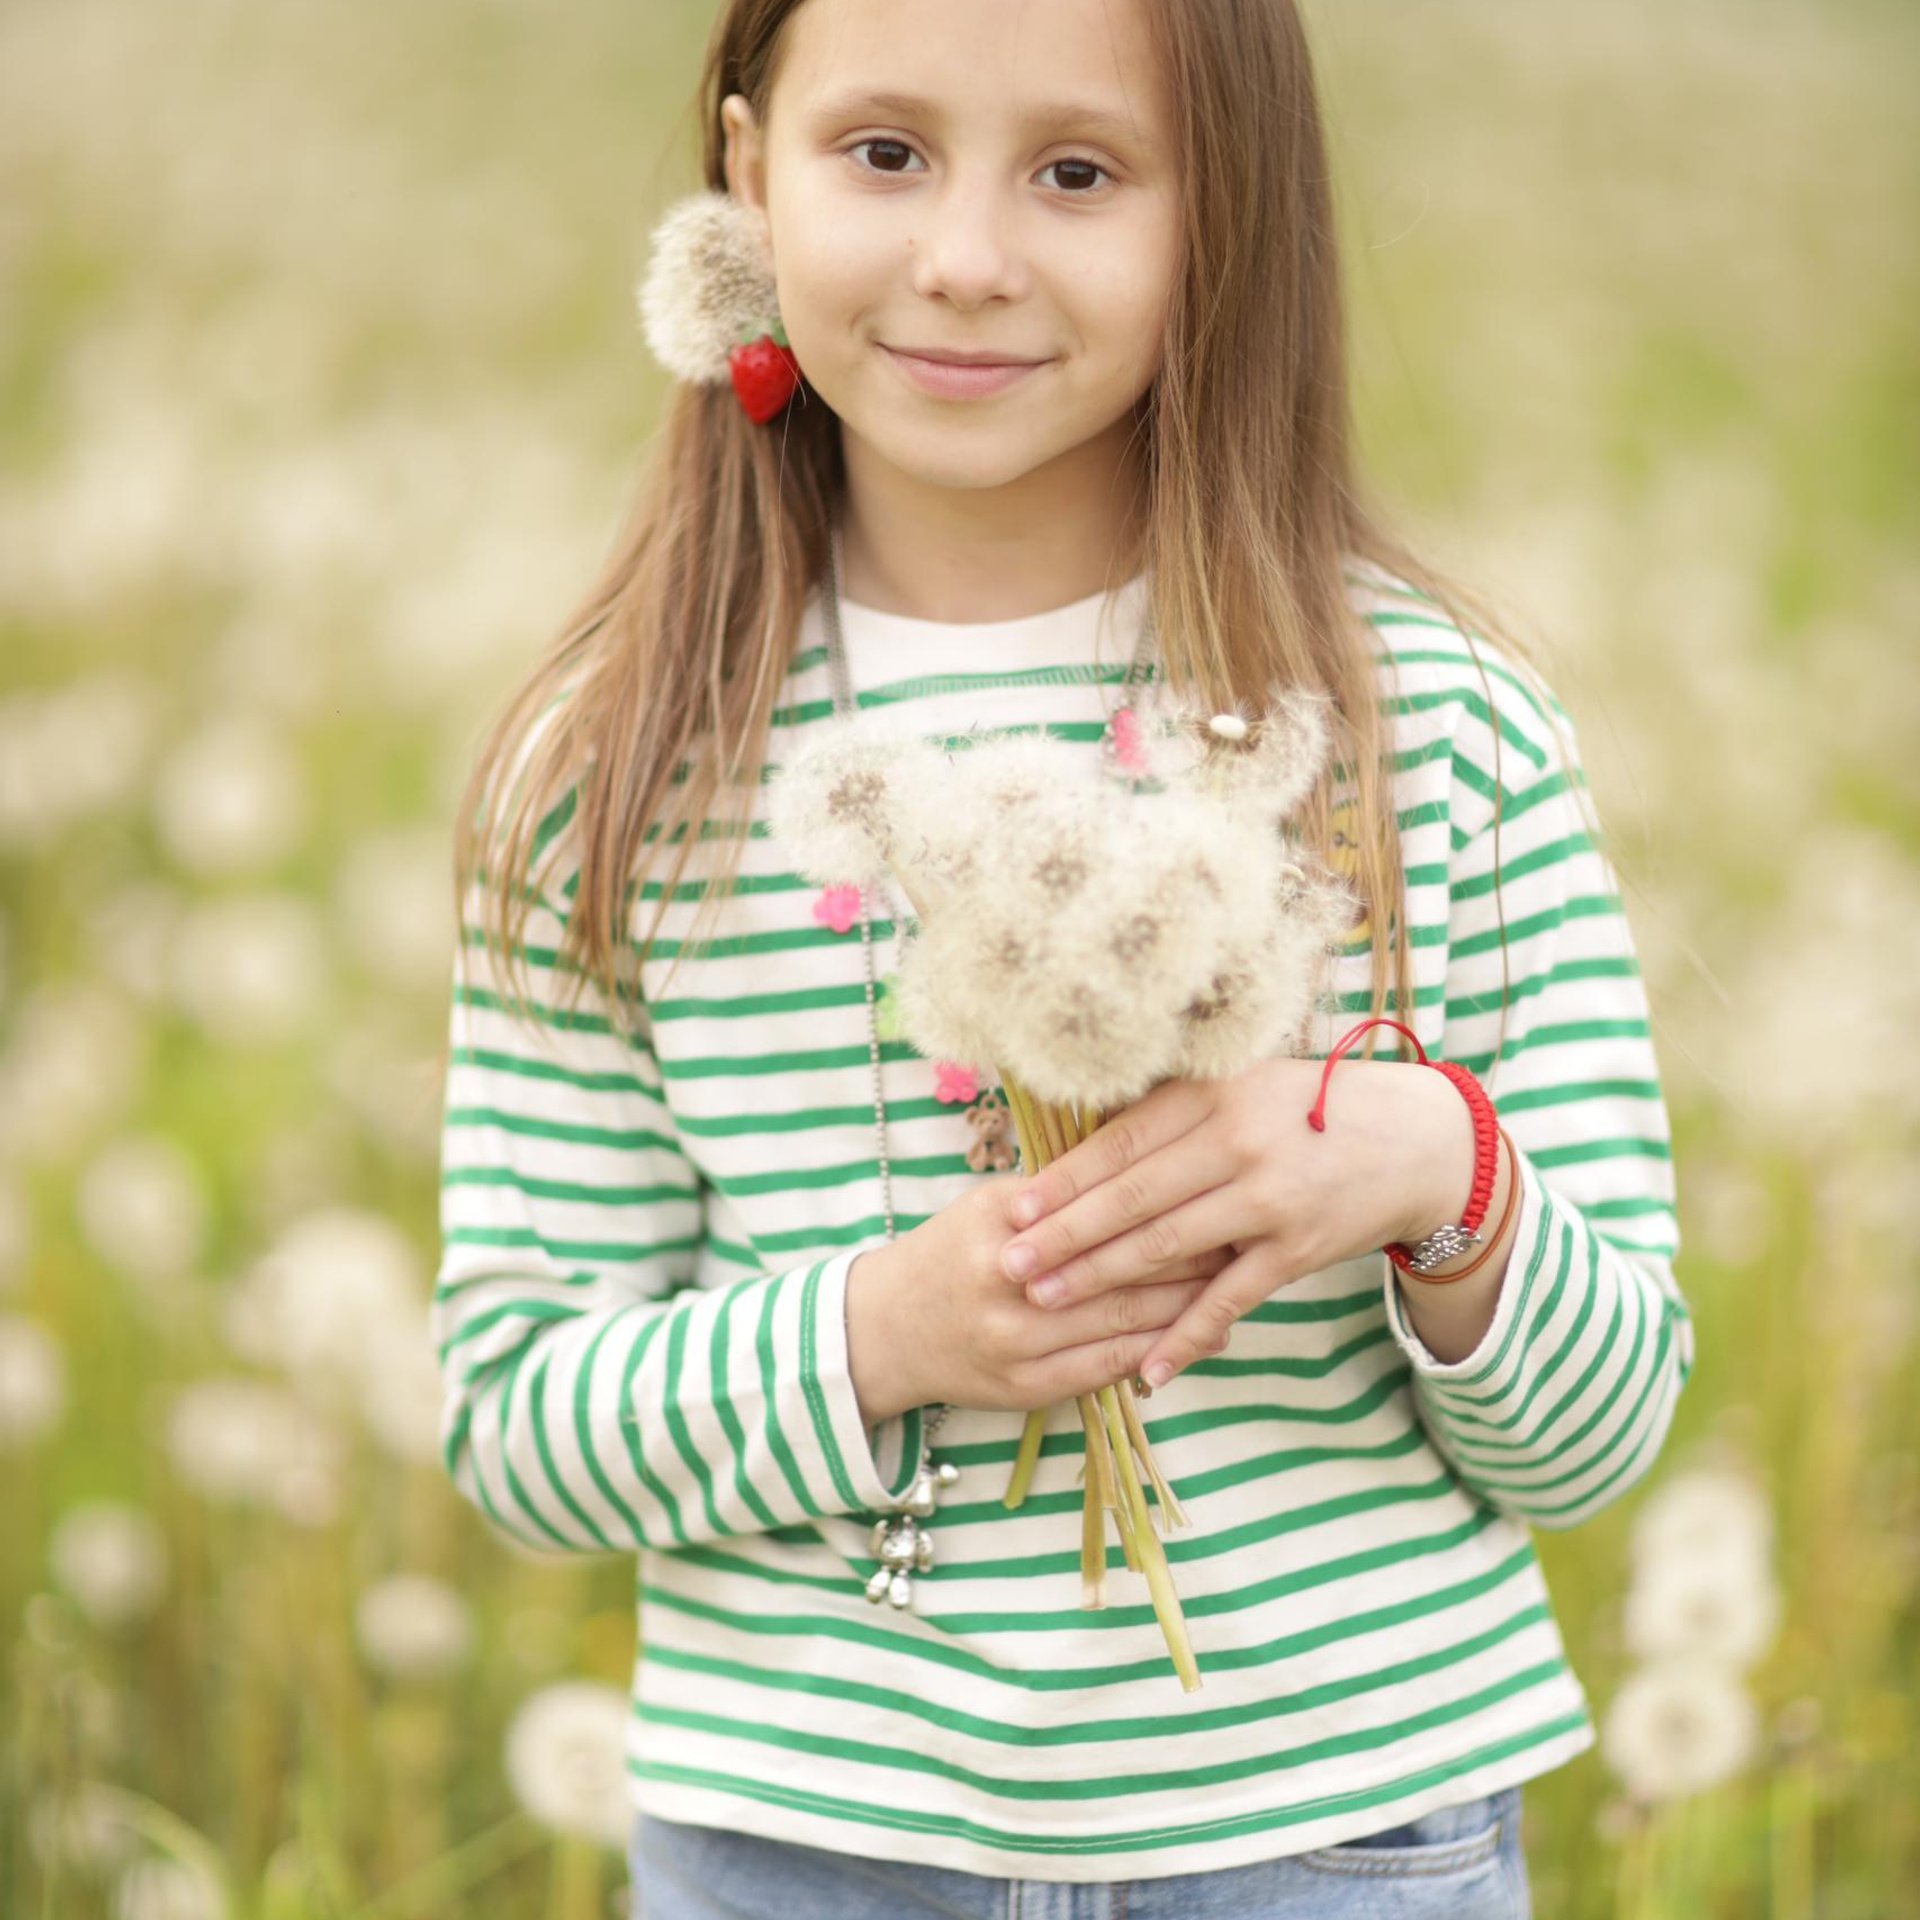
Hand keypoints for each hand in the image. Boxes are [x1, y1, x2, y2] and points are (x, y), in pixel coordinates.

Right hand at [847, 1174, 1238, 1422]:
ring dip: (1186, 1303)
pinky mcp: (1027, 1389)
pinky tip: (1202, 1336)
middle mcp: (1006, 1284)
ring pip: (1121, 1320)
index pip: (1098, 1210)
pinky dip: (1160, 1351)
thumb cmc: (950, 1252)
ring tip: (1236, 1280)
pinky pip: (1108, 1369)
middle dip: (1186, 1250)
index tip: (1211, 1184)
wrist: (884, 1331)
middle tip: (1241, 1229)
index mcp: (1000, 1224)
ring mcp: (1016, 1343)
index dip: (1161, 1200)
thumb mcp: (991, 1204)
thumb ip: (1060, 1190)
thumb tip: (1146, 1160)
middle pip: (1117, 1265)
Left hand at [993, 1059, 1473, 1386]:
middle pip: (1132, 1196)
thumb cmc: (1311, 1108)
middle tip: (1009, 1263)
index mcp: (1215, 1093)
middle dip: (1064, 1234)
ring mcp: (1269, 1199)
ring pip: (1166, 1246)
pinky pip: (1226, 1299)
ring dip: (1100, 1278)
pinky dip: (1184, 1336)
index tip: (1016, 1207)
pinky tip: (1145, 1366)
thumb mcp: (1243, 1085)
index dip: (1064, 1179)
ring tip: (1046, 1300)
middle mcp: (1239, 1141)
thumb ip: (1175, 1112)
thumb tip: (1085, 1144)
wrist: (1415, 1143)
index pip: (1122, 1142)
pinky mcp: (1295, 1250)